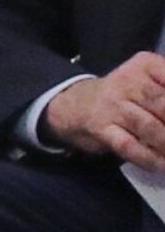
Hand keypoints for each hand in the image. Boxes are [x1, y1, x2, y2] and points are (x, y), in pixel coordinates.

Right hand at [44, 54, 164, 170]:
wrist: (75, 105)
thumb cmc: (125, 94)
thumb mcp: (150, 78)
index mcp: (146, 64)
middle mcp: (128, 82)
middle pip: (163, 104)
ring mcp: (112, 106)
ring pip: (149, 127)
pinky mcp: (101, 129)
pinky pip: (128, 146)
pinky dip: (149, 158)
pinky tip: (163, 166)